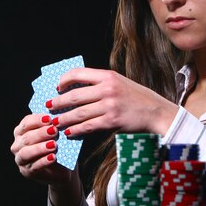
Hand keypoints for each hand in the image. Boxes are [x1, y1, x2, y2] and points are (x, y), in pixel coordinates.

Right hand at [11, 113, 72, 186]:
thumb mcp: (55, 136)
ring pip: (26, 152)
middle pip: (26, 137)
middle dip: (40, 133)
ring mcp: (20, 159)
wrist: (61, 169)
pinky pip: (34, 166)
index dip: (37, 120)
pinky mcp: (26, 172)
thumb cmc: (56, 147)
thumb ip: (53, 127)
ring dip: (40, 148)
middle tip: (54, 130)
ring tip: (54, 145)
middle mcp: (17, 145)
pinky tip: (53, 157)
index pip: (26, 123)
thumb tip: (57, 118)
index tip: (49, 118)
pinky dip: (44, 161)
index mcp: (21, 132)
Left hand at [47, 68, 178, 137]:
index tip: (57, 87)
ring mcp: (109, 106)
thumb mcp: (120, 83)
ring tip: (55, 122)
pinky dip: (76, 130)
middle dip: (58, 102)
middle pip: (74, 95)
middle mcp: (107, 89)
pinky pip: (88, 126)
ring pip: (78, 113)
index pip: (79, 74)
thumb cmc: (138, 98)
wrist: (157, 112)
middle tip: (49, 107)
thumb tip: (76, 91)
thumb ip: (101, 85)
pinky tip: (69, 132)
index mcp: (108, 76)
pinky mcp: (112, 121)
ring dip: (64, 119)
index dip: (64, 80)